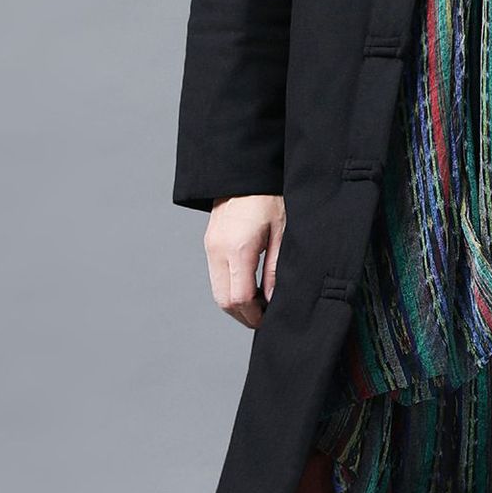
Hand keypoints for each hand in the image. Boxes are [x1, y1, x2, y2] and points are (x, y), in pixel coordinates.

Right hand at [205, 195, 284, 328]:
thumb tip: (272, 300)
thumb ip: (275, 269)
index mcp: (238, 248)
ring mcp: (210, 247)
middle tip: (264, 317)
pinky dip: (230, 289)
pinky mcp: (209, 243)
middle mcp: (218, 250)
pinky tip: (249, 286)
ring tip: (259, 303)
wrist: (245, 174)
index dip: (254, 315)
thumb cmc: (269, 198)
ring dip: (236, 304)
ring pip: (217, 291)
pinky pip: (216, 276)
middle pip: (224, 300)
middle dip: (243, 315)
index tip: (269, 318)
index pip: (239, 298)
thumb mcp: (282, 233)